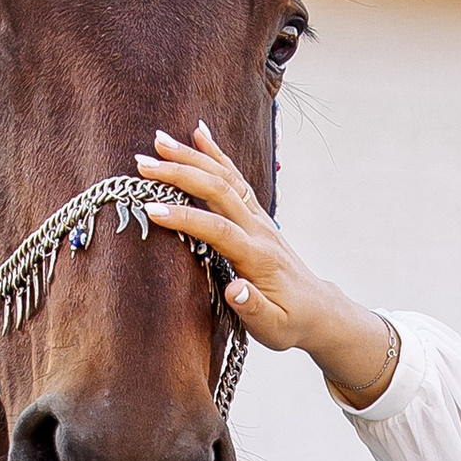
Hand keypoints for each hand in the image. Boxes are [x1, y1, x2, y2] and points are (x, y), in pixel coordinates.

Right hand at [135, 127, 399, 406]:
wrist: (318, 309)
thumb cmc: (290, 322)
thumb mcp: (272, 327)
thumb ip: (252, 307)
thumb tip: (233, 288)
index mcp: (258, 257)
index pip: (219, 230)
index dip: (186, 219)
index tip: (152, 210)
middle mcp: (259, 230)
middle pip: (219, 191)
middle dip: (180, 174)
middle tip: (142, 163)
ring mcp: (259, 218)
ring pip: (226, 177)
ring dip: (192, 156)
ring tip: (159, 139)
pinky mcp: (256, 214)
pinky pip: (235, 177)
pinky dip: (216, 153)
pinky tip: (198, 133)